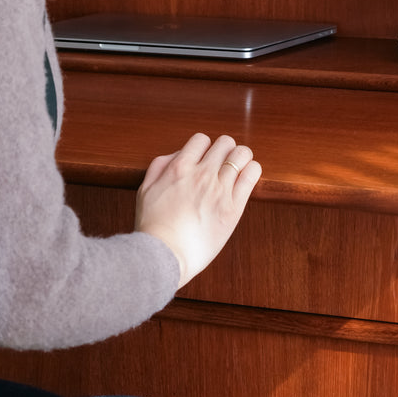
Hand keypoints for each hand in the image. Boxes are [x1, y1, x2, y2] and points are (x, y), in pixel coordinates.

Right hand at [134, 132, 261, 287]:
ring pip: (242, 154)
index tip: (204, 159)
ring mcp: (220, 189)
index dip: (203, 148)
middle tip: (222, 165)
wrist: (164, 257)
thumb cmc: (152, 228)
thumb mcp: (145, 190)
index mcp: (180, 168)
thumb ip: (160, 167)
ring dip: (241, 159)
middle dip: (224, 150)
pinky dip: (252, 171)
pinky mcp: (234, 208)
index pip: (201, 139)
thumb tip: (178, 155)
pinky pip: (251, 175)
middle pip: (225, 143)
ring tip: (237, 170)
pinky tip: (247, 177)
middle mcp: (202, 174)